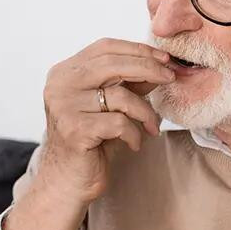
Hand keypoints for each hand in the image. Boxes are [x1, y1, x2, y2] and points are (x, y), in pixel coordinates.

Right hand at [37, 38, 174, 203]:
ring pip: (121, 96)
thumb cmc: (90, 143)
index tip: (164, 58)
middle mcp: (60, 85)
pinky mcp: (75, 130)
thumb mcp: (110, 106)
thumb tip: (160, 64)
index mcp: (65, 73)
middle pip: (113, 64)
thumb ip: (128, 83)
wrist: (67, 182)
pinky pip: (120, 123)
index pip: (105, 48)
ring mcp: (65, 107)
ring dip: (145, 112)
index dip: (137, 50)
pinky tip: (134, 144)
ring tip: (151, 127)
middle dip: (149, 69)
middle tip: (171, 78)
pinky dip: (135, 134)